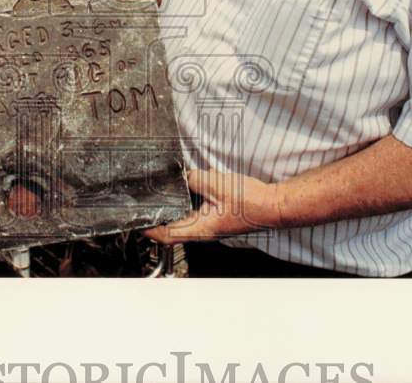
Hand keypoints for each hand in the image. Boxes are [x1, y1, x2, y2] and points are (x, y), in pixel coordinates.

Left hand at [144, 169, 280, 244]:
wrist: (274, 205)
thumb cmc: (251, 203)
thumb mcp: (216, 185)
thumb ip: (194, 179)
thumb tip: (184, 177)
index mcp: (200, 229)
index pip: (167, 234)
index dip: (149, 230)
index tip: (137, 223)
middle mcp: (204, 230)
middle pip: (174, 227)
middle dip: (160, 215)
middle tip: (147, 203)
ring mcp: (212, 225)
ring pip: (187, 217)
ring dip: (177, 205)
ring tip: (167, 191)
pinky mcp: (219, 216)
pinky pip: (200, 209)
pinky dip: (192, 199)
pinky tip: (194, 185)